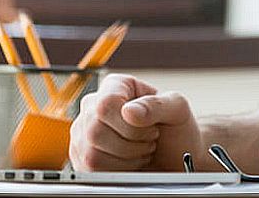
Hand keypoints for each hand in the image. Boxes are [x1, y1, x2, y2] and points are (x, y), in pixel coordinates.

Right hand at [70, 74, 202, 171]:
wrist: (174, 159)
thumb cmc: (175, 130)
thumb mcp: (177, 109)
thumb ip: (156, 105)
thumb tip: (129, 111)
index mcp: (115, 86)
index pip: (106, 105)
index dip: (130, 124)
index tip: (151, 127)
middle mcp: (93, 106)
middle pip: (95, 131)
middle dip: (131, 144)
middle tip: (149, 140)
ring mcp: (84, 133)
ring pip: (92, 155)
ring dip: (126, 159)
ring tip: (141, 150)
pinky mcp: (82, 157)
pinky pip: (91, 172)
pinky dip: (118, 172)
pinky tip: (131, 162)